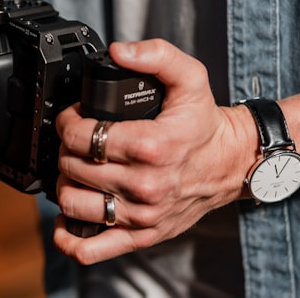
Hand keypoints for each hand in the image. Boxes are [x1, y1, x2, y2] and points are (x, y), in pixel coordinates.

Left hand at [52, 39, 256, 264]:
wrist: (234, 163)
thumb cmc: (206, 123)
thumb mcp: (189, 77)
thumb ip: (155, 55)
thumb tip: (119, 51)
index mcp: (151, 146)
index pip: (83, 137)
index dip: (68, 122)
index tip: (74, 117)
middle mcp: (145, 184)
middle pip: (73, 167)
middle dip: (66, 148)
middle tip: (77, 140)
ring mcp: (142, 214)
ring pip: (74, 203)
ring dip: (65, 184)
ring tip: (77, 169)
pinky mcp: (142, 235)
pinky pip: (92, 248)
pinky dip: (70, 236)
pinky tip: (69, 217)